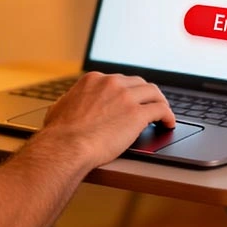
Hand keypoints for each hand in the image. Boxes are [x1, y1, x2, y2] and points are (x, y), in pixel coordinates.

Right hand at [37, 72, 174, 168]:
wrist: (66, 146)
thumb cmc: (59, 134)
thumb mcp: (58, 108)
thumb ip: (67, 102)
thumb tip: (65, 105)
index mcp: (94, 80)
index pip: (119, 80)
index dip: (128, 91)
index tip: (132, 99)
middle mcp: (111, 84)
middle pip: (139, 83)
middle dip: (146, 94)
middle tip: (151, 104)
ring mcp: (126, 97)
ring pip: (153, 92)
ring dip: (160, 102)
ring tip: (164, 114)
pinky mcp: (137, 114)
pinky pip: (161, 110)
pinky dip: (168, 116)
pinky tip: (168, 123)